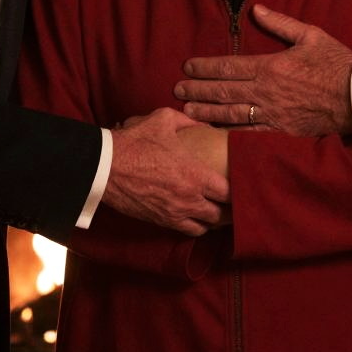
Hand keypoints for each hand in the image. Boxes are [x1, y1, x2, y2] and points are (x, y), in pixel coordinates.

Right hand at [103, 107, 229, 236]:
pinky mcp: (162, 221)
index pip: (230, 192)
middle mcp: (189, 197)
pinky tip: (202, 219)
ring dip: (218, 220)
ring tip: (224, 212)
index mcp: (195, 173)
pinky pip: (189, 232)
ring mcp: (175, 212)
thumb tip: (205, 124)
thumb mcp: (164, 120)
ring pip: (208, 226)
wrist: (106, 167)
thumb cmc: (136, 141)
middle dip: (234, 210)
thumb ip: (189, 121)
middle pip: (223, 214)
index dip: (240, 190)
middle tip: (240, 202)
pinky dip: (199, 227)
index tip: (245, 184)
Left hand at [174, 4, 351, 136]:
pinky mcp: (281, 132)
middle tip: (177, 90)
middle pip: (223, 91)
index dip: (205, 67)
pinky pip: (249, 135)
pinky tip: (215, 134)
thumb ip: (281, 23)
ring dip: (206, 112)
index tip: (187, 67)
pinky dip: (229, 134)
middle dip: (198, 90)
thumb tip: (256, 9)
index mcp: (271, 67)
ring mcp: (272, 115)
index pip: (229, 66)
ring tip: (187, 111)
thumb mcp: (311, 35)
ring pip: (231, 114)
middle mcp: (266, 92)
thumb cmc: (336, 64)